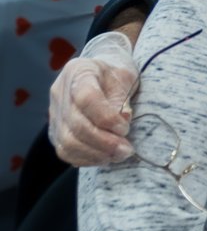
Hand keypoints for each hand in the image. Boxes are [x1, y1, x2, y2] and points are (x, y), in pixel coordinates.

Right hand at [48, 31, 139, 165]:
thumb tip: (121, 123)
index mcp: (79, 71)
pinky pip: (65, 151)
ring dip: (96, 154)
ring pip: (67, 142)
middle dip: (105, 142)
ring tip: (120, 155)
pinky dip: (87, 159)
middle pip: (76, 125)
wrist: (101, 74)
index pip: (86, 98)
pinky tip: (106, 158)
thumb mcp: (125, 76)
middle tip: (127, 150)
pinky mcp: (55, 131)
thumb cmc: (116, 74)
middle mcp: (60, 93)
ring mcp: (54, 113)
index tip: (125, 129)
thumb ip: (122, 98)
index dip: (106, 118)